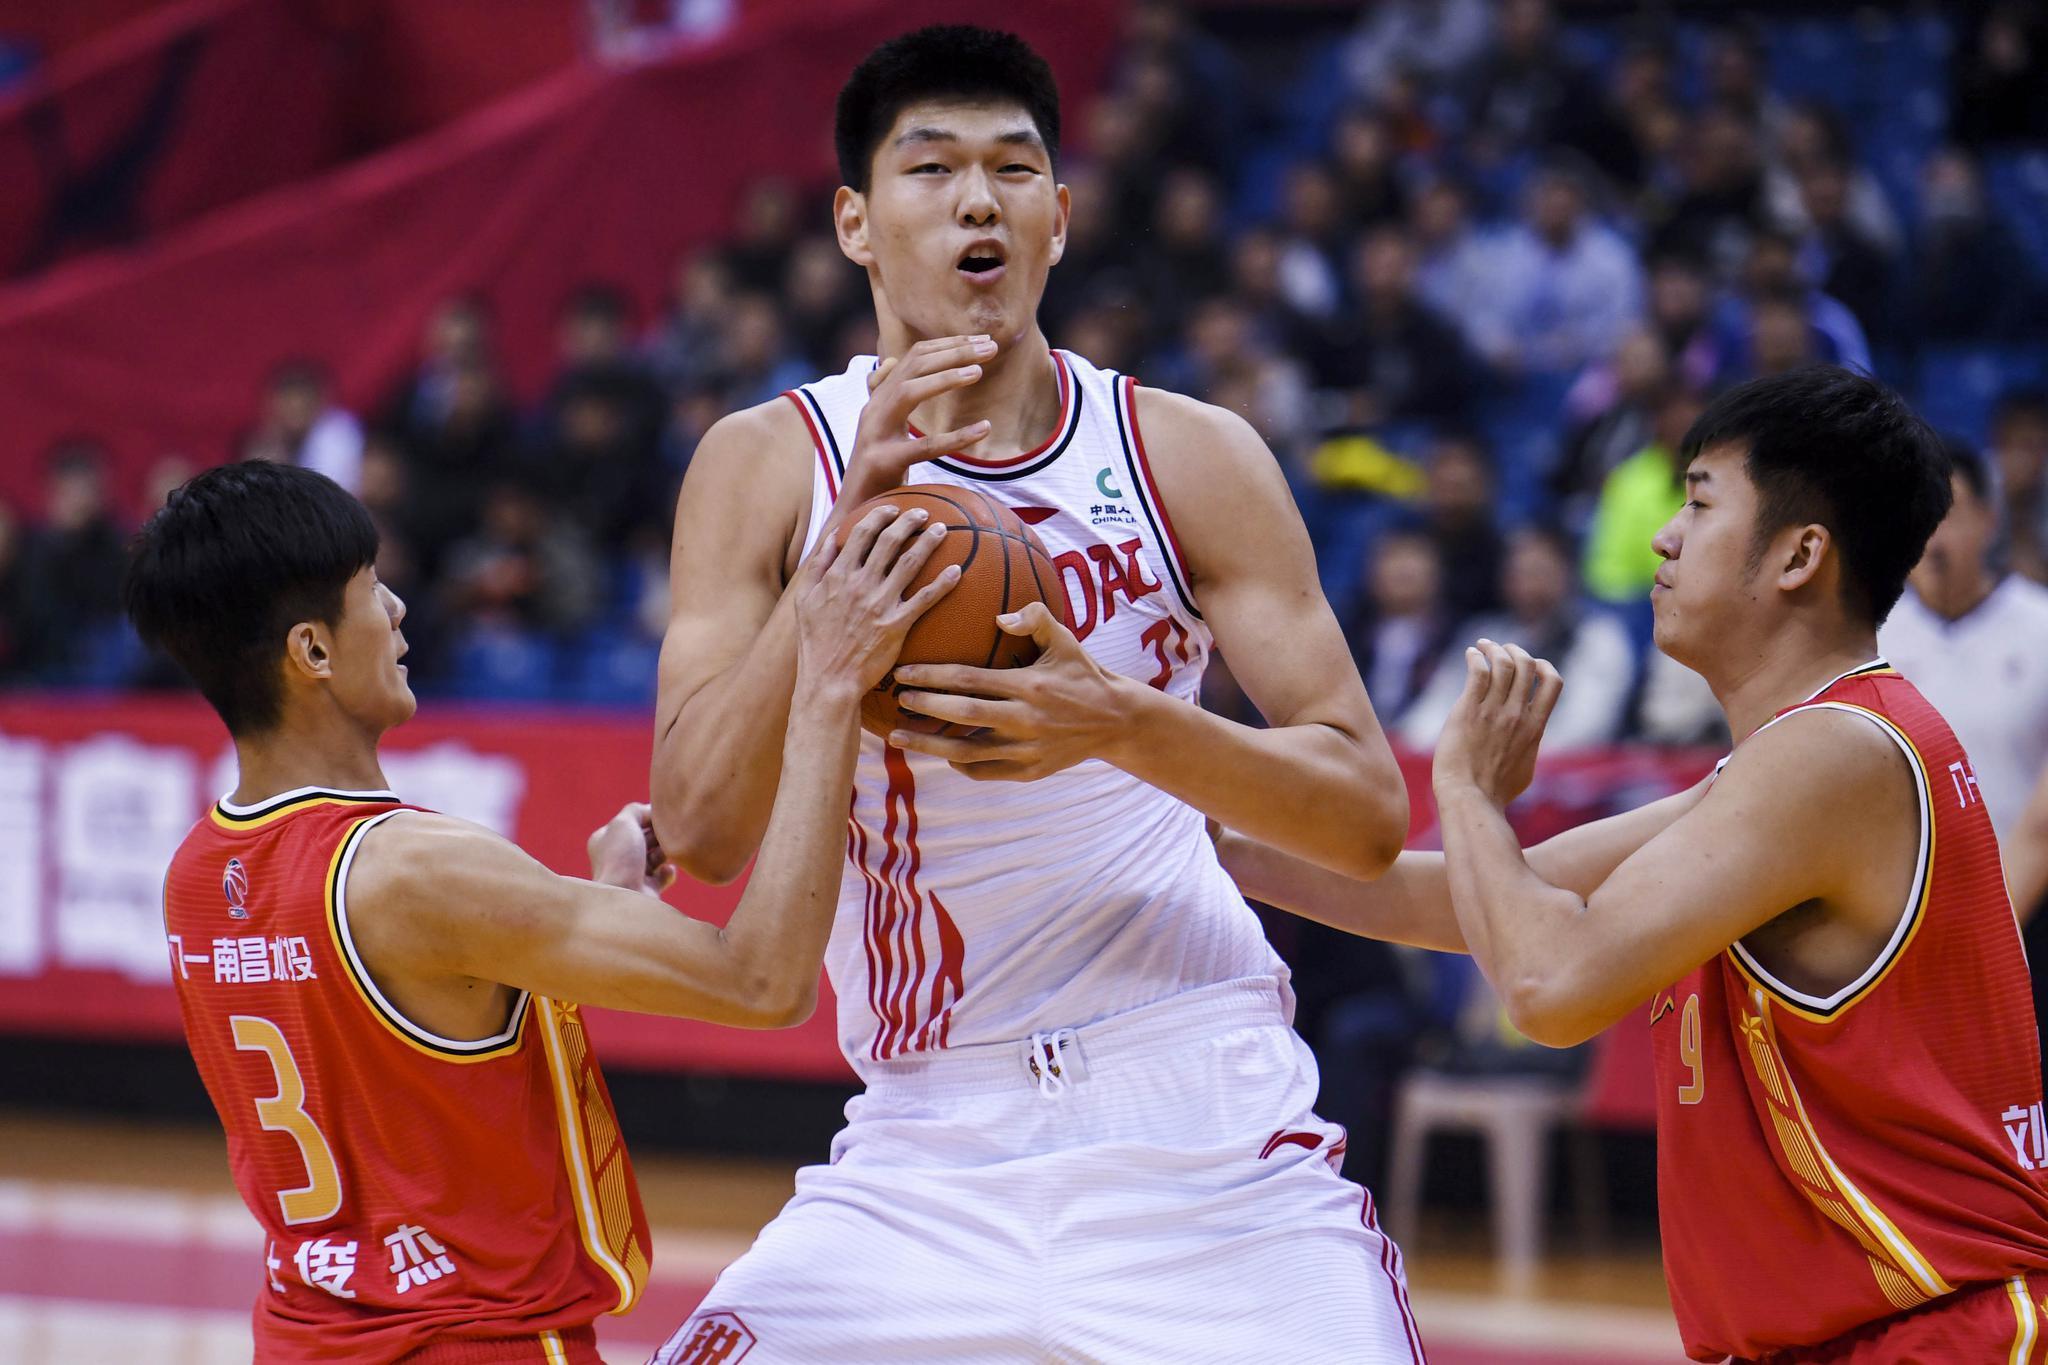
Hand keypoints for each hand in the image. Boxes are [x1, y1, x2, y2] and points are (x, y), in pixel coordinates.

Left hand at [587, 801, 675, 895]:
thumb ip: (636, 810)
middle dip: (658, 834)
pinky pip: (663, 875)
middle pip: (645, 838)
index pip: (630, 822)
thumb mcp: (623, 823)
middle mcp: (617, 857)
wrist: (624, 898)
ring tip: (668, 852)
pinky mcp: (647, 891)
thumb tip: (651, 811)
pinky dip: (668, 872)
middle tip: (668, 833)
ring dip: (665, 851)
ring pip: (655, 855)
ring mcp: (632, 875)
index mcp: (606, 840)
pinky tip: (667, 870)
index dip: (647, 816)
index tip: (662, 814)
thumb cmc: (620, 858)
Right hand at [793, 503, 960, 693]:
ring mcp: (880, 603)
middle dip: (908, 521)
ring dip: (928, 542)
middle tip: (923, 512)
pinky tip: (957, 571)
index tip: (892, 508)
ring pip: (910, 563)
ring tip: (942, 529)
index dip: (879, 516)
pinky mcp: (897, 625)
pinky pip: (925, 599)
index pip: (861, 533)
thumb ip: (817, 567)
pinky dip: (942, 583)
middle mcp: (860, 584)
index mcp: (838, 575)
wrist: (829, 678)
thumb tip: (831, 539)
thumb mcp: (803, 601)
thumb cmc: (815, 642)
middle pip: (889, 541)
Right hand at [824, 336, 997, 530]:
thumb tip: (891, 362)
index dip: (948, 345)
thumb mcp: (881, 429)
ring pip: (910, 393)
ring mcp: (876, 435)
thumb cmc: (876, 472)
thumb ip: (885, 395)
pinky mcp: (884, 462)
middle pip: (914, 366)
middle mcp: (874, 410)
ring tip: (979, 372)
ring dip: (946, 378)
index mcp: (879, 401)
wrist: (854, 512)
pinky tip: (985, 428)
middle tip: (991, 348)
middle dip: (954, 352)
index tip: (982, 340)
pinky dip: (957, 437)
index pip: (914, 358)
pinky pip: (924, 447)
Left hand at [889, 602, 1126, 780]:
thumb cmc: (1083, 674)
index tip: (903, 673)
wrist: (1117, 721)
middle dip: (925, 707)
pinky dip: (961, 766)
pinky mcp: (1030, 771)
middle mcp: (1025, 719)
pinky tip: (942, 756)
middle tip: (897, 700)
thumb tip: (999, 618)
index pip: (970, 679)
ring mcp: (1027, 749)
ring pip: (967, 752)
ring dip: (929, 746)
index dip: (932, 676)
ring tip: (898, 738)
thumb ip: (1035, 618)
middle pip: (963, 714)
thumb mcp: (1066, 640)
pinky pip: (987, 772)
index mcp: (1029, 685)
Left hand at [1431, 639, 1561, 808]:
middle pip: (1526, 666)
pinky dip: (1476, 657)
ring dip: (1494, 648)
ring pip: (1503, 664)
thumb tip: (1530, 741)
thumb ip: (1530, 747)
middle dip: (1515, 650)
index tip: (1532, 663)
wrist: (1470, 797)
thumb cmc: (1495, 791)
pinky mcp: (1469, 711)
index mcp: (1535, 727)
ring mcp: (1494, 712)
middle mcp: (1518, 715)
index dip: (1544, 666)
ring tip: (1483, 646)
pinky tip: (1470, 654)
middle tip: (1501, 648)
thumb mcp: (1526, 768)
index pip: (1553, 682)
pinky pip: (1478, 673)